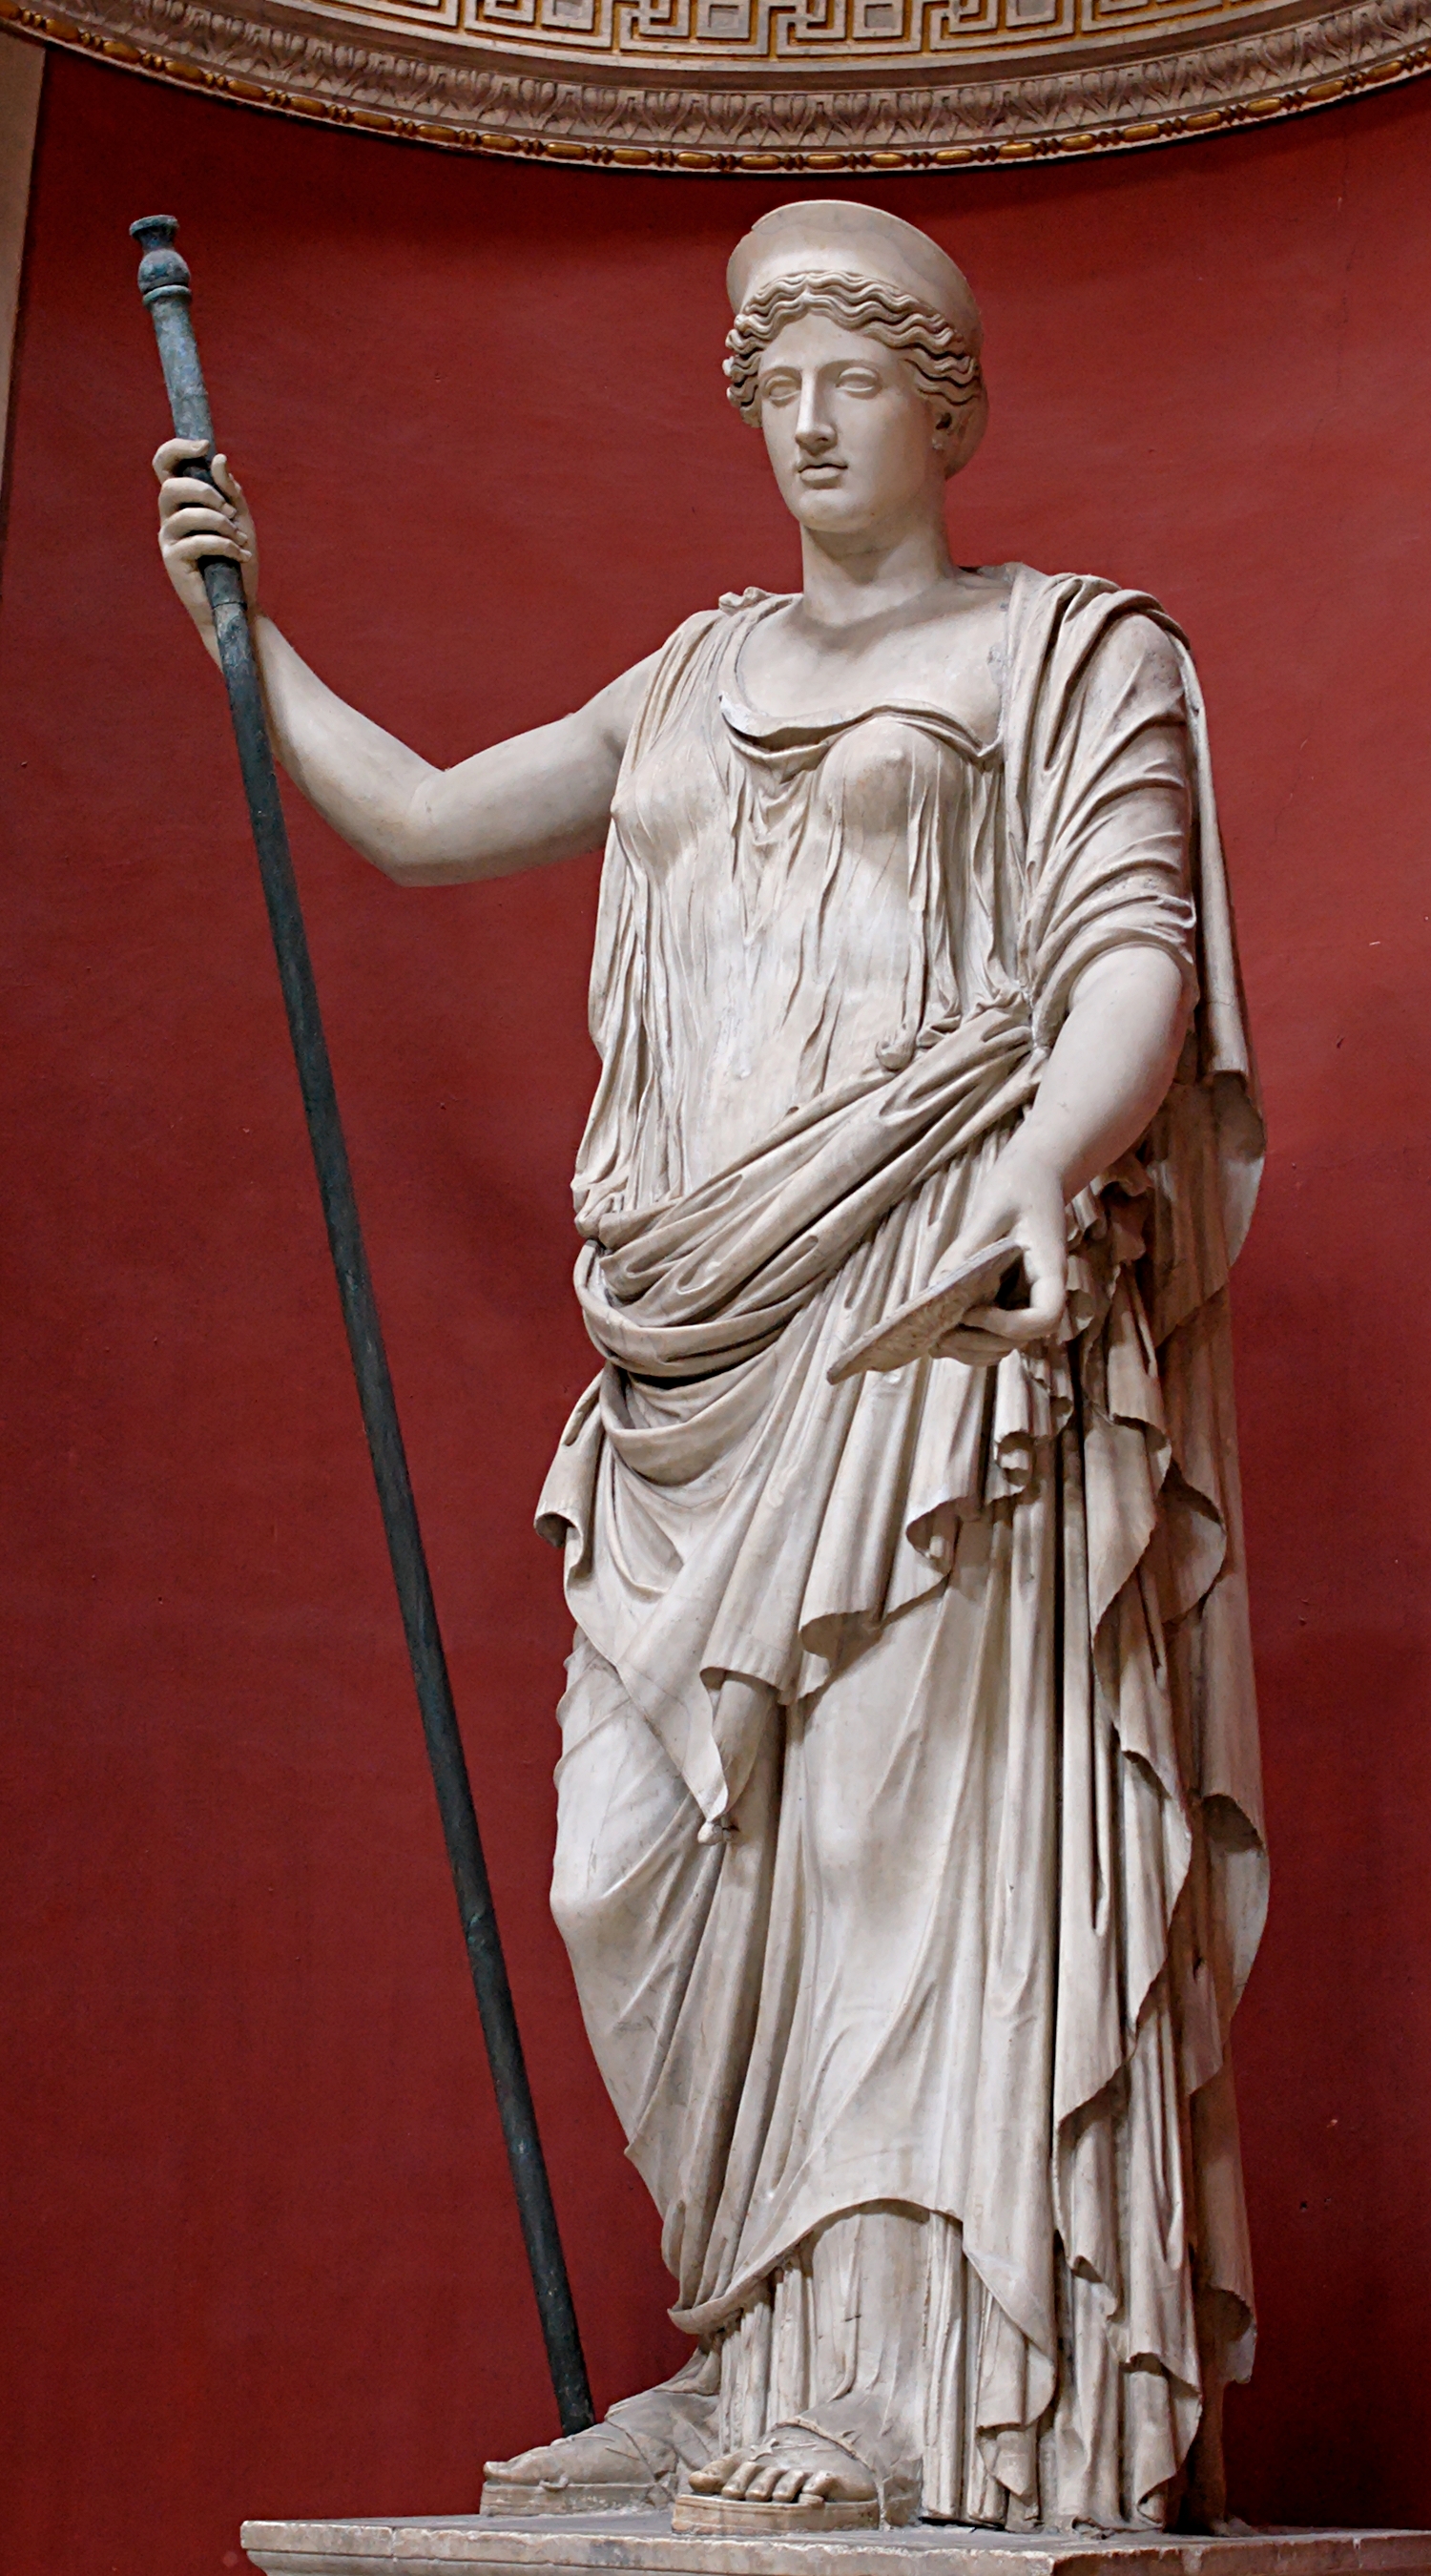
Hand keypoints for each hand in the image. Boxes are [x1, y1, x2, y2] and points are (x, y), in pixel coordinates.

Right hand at [154, 436, 257, 642]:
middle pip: (171, 486)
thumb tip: (218, 458)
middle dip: (205, 492)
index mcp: (182, 502)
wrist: (239, 601)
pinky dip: (225, 546)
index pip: (164, 466)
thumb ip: (230, 490)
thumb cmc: (237, 560)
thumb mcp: (239, 519)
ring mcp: (168, 539)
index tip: (203, 445)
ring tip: (240, 539)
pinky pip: (197, 542)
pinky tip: (240, 555)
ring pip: (187, 515)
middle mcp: (170, 517)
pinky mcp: (173, 561)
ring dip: (221, 524)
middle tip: (230, 510)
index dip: (176, 449)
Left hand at [933, 1138, 1067, 1365]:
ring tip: (934, 1340)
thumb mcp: (991, 1209)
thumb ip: (966, 1249)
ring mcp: (1024, 1300)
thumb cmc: (1018, 1186)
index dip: (1007, 1325)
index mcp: (1051, 1270)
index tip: (970, 1311)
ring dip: (969, 1350)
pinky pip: (992, 1334)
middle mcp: (1041, 1294)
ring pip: (1003, 1345)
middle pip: (1017, 1341)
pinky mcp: (1008, 1300)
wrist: (1034, 1176)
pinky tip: (939, 1332)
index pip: (1043, 1319)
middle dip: (977, 1344)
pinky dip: (967, 1341)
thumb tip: (935, 1288)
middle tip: (937, 1337)